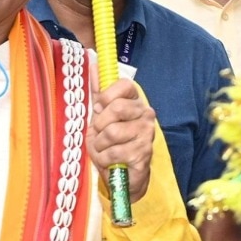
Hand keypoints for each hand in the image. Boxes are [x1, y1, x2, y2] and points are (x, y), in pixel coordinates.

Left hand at [88, 79, 154, 202]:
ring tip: (104, 149)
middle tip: (100, 134)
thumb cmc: (109, 144)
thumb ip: (98, 93)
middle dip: (100, 124)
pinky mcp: (143, 153)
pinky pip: (113, 152)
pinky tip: (110, 161)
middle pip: (117, 108)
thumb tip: (93, 64)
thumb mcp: (99, 117)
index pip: (125, 85)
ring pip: (112, 132)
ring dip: (100, 145)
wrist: (120, 176)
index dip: (106, 96)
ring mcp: (146, 133)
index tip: (99, 108)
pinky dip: (104, 158)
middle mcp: (145, 114)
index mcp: (134, 102)